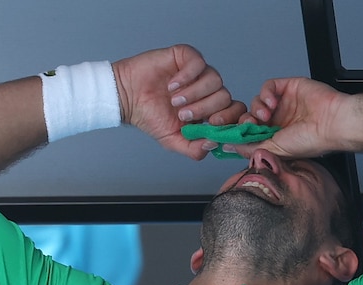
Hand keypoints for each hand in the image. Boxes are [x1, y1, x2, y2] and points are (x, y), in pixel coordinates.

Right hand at [113, 44, 246, 159]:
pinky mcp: (186, 57)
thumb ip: (194, 149)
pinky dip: (186, 77)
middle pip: (225, 97)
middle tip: (183, 115)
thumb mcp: (173, 141)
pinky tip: (172, 86)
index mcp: (209, 110)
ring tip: (174, 101)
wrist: (128, 98)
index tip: (212, 124)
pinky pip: (199, 63)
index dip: (230, 117)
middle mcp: (207, 90)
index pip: (235, 110)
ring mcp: (198, 73)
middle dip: (205, 109)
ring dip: (194, 94)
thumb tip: (214, 144)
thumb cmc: (149, 117)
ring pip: (215, 80)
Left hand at [230, 77, 349, 158]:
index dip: (241, 132)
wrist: (331, 123)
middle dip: (247, 120)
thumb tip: (230, 146)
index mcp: (276, 137)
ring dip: (257, 108)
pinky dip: (266, 93)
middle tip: (251, 124)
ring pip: (257, 101)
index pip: (250, 133)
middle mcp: (279, 121)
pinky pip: (268, 86)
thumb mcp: (275, 149)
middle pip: (251, 116)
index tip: (232, 133)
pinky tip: (272, 103)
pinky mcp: (289, 88)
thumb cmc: (311, 140)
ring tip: (267, 115)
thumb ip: (251, 147)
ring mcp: (284, 104)